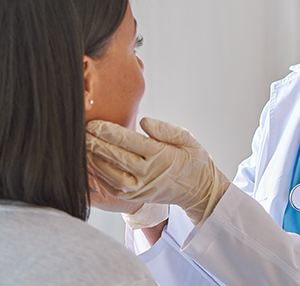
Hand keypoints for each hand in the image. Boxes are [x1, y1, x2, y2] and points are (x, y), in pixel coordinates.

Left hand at [86, 118, 229, 225]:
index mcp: (162, 155)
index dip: (109, 132)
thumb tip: (143, 121)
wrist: (200, 190)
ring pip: (111, 174)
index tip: (94, 123)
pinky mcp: (136, 198)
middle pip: (116, 157)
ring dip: (94, 160)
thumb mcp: (188, 139)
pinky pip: (113, 187)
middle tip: (80, 131)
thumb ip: (166, 129)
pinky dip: (99, 176)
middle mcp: (149, 173)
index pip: (129, 141)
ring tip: (82, 147)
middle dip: (96, 143)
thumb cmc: (194, 160)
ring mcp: (141, 188)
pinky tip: (91, 164)